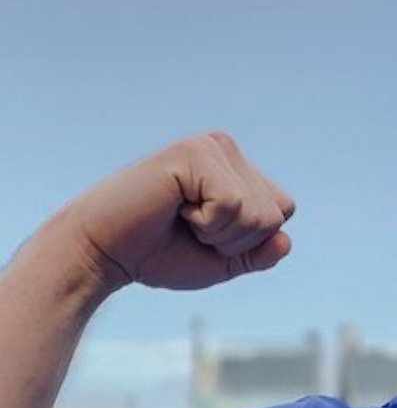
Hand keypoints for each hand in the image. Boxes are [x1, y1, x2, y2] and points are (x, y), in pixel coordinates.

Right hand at [59, 132, 294, 295]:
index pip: (282, 211)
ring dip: (218, 233)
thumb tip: (286, 241)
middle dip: (234, 240)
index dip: (247, 241)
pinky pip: (232, 206)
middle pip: (275, 214)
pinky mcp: (195, 153)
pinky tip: (174, 208)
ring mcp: (212, 147)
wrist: (100, 255)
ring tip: (180, 217)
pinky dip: (206, 223)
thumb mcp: (220, 261)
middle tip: (188, 228)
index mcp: (236, 168)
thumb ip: (257, 253)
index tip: (204, 236)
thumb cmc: (156, 254)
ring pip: (257, 213)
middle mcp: (227, 149)